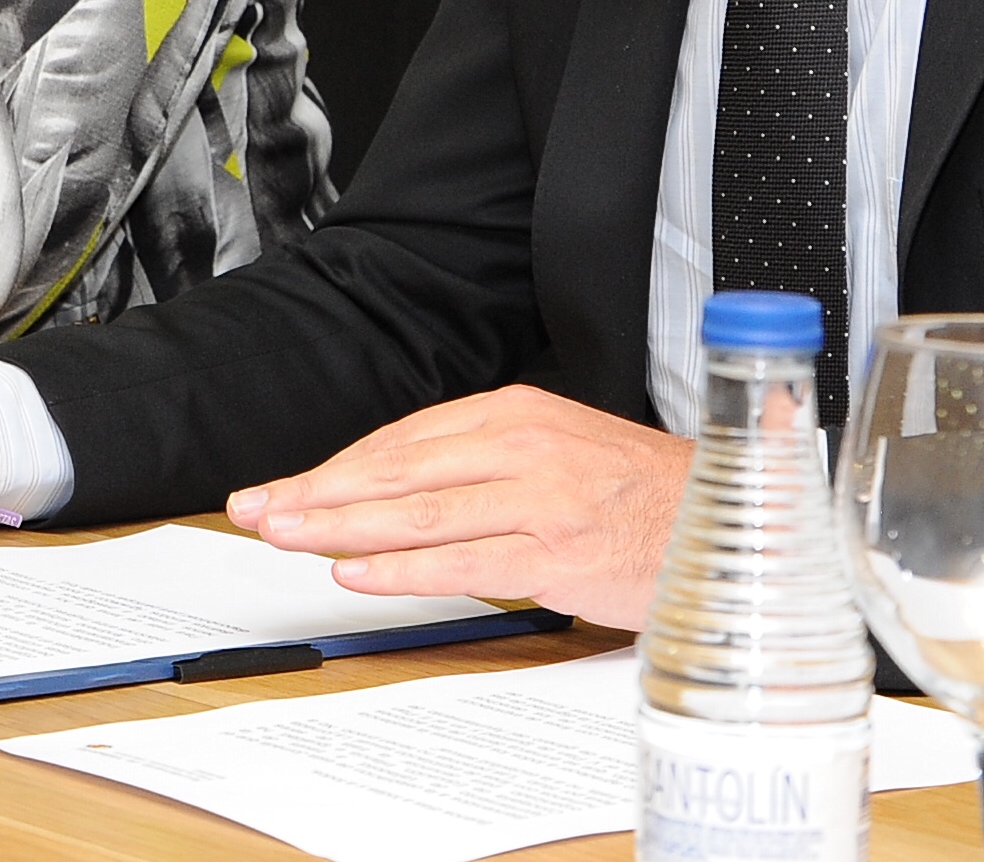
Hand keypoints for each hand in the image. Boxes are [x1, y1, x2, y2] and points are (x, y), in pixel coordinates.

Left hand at [224, 385, 695, 624]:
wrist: (727, 524)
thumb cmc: (639, 495)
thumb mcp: (558, 451)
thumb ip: (485, 463)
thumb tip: (402, 490)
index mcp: (516, 412)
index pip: (402, 441)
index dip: (335, 467)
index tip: (284, 487)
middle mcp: (521, 446)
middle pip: (396, 470)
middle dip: (315, 491)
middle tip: (256, 509)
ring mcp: (538, 499)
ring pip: (417, 512)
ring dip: (338, 525)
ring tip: (284, 534)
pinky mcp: (556, 553)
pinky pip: (462, 561)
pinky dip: (401, 566)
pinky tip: (355, 570)